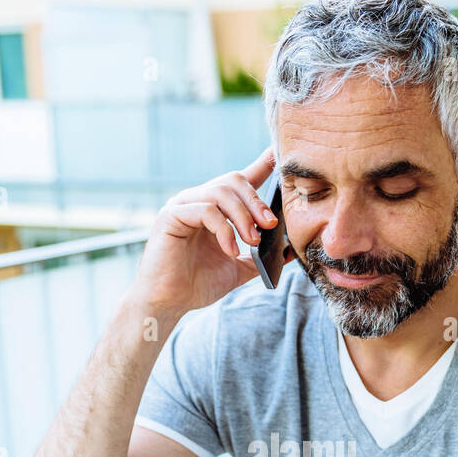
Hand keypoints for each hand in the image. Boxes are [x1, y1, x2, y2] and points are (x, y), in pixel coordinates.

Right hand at [131, 147, 277, 314]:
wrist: (168, 303)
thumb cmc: (197, 285)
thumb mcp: (238, 269)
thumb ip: (259, 257)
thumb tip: (288, 251)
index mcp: (214, 209)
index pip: (239, 181)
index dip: (261, 165)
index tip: (277, 154)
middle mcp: (198, 201)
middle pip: (234, 181)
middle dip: (257, 201)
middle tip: (270, 225)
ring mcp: (183, 205)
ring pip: (221, 193)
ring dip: (243, 216)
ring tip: (252, 241)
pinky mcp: (170, 215)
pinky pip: (205, 210)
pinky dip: (223, 229)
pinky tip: (230, 250)